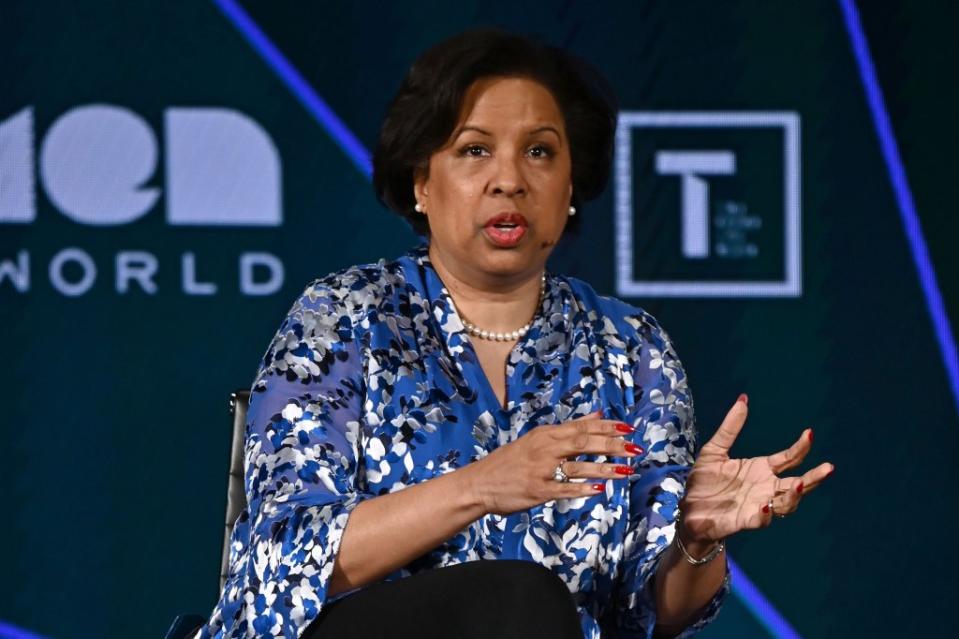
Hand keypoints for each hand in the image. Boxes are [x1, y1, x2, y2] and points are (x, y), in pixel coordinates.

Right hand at [463, 411, 644, 515]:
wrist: (479, 483)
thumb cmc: (509, 462)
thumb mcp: (537, 439)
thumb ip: (569, 428)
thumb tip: (598, 415)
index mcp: (545, 434)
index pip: (581, 427)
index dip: (606, 428)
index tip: (628, 429)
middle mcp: (544, 449)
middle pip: (583, 443)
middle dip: (611, 446)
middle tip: (634, 449)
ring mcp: (541, 470)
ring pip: (578, 467)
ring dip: (604, 469)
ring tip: (626, 471)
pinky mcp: (537, 491)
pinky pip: (564, 489)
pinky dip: (582, 489)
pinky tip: (599, 490)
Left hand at [679, 394, 833, 543]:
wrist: (688, 509)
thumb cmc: (704, 481)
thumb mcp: (715, 450)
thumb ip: (730, 428)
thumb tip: (743, 399)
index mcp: (761, 469)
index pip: (788, 458)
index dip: (801, 447)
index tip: (810, 433)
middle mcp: (766, 487)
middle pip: (798, 484)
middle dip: (814, 477)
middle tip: (828, 468)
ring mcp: (758, 505)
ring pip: (786, 504)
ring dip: (794, 496)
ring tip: (799, 484)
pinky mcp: (745, 520)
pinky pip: (761, 520)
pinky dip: (766, 514)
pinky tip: (766, 505)